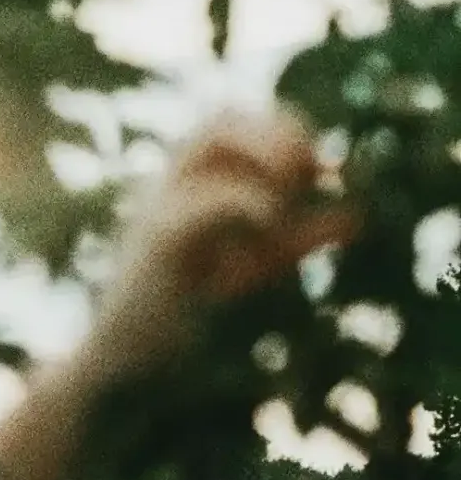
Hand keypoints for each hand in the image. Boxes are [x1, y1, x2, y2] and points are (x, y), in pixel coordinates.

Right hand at [88, 110, 350, 379]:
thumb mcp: (254, 265)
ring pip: (207, 141)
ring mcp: (159, 206)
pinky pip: (206, 202)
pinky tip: (271, 229)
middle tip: (310, 178)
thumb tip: (356, 217)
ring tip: (287, 200)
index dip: (284, 130)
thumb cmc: (184, 310)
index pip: (234, 121)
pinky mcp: (158, 242)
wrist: (124, 360)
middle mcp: (168, 184)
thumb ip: (298, 237)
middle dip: (277, 135)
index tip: (322, 172)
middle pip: (220, 119)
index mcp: (187, 182)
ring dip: (263, 159)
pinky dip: (250, 204)